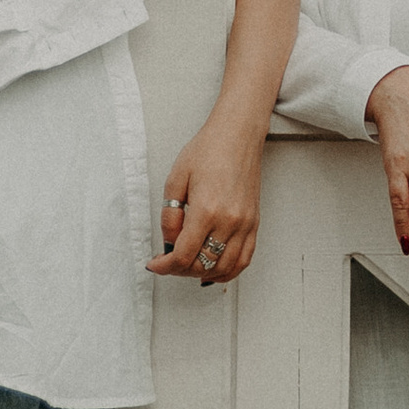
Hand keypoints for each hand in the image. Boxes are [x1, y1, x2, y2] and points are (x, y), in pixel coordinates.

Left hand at [146, 110, 263, 285]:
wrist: (237, 135)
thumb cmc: (208, 150)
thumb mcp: (175, 179)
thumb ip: (170, 216)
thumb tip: (169, 242)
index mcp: (207, 210)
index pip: (183, 255)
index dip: (164, 266)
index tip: (155, 264)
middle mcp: (229, 221)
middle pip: (202, 265)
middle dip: (179, 270)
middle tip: (167, 262)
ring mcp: (245, 224)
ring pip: (224, 267)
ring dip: (202, 273)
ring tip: (188, 266)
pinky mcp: (254, 222)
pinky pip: (245, 259)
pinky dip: (228, 271)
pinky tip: (214, 268)